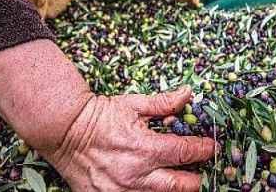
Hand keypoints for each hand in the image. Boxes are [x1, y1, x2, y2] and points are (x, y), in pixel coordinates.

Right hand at [43, 85, 215, 191]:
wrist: (64, 132)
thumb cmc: (100, 116)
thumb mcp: (133, 104)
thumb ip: (164, 103)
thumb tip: (188, 93)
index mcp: (144, 148)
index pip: (186, 153)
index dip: (204, 150)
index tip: (211, 147)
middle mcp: (136, 175)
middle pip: (181, 186)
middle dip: (197, 179)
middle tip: (202, 171)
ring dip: (176, 189)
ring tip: (184, 181)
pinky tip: (157, 186)